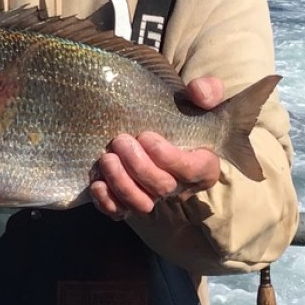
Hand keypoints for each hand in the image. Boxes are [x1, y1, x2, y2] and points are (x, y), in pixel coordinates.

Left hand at [89, 76, 224, 219]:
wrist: (158, 120)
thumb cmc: (181, 110)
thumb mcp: (201, 96)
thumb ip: (207, 91)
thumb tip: (198, 93)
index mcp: (202, 164)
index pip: (190, 171)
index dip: (168, 158)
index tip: (146, 136)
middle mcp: (179, 186)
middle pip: (162, 188)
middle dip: (139, 167)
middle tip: (120, 140)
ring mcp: (153, 196)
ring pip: (141, 204)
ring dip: (122, 184)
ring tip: (107, 158)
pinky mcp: (130, 201)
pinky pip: (119, 213)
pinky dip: (107, 203)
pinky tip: (97, 183)